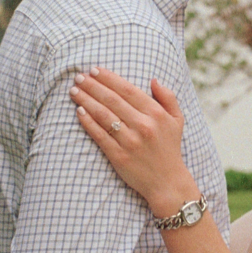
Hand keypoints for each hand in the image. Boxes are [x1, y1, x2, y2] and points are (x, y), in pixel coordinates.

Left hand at [70, 66, 190, 212]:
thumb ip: (168, 97)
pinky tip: (79, 111)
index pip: (128, 90)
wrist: (167, 182)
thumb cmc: (170, 148)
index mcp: (156, 114)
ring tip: (74, 91)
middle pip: (112, 100)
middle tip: (78, 77)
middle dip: (92, 86)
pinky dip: (88, 122)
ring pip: (103, 115)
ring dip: (86, 100)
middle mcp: (143, 125)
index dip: (109, 78)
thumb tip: (153, 80)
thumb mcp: (177, 120)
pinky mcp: (118, 156)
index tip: (95, 70)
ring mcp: (130, 141)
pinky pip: (99, 135)